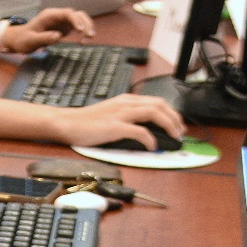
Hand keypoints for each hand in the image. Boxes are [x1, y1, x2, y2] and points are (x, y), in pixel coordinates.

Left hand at [5, 7, 95, 54]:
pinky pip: (78, 27)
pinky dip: (83, 32)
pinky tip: (84, 40)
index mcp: (49, 15)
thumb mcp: (30, 40)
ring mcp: (62, 21)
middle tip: (88, 36)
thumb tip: (58, 37)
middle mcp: (57, 16)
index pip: (67, 13)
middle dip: (85, 23)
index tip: (80, 30)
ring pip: (80, 19)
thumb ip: (44, 38)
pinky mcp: (64, 28)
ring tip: (89, 38)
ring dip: (87, 27)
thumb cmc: (23, 39)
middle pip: (77, 14)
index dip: (75, 20)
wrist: (18, 40)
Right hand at [44, 93, 186, 147]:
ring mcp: (120, 114)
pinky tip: (152, 146)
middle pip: (160, 104)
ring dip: (168, 125)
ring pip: (154, 113)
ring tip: (174, 137)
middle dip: (175, 118)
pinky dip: (150, 138)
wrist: (65, 123)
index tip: (177, 125)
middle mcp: (125, 103)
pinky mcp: (114, 126)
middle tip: (180, 132)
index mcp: (125, 100)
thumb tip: (144, 130)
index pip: (156, 101)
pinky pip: (139, 130)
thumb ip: (126, 117)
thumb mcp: (110, 114)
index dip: (171, 113)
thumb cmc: (85, 122)